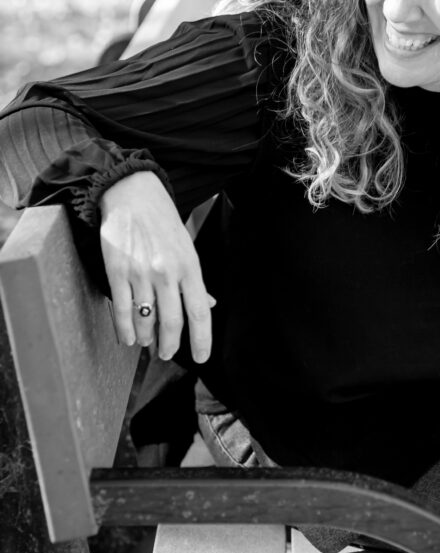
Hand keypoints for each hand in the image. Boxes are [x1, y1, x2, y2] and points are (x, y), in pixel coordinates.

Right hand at [99, 171, 214, 362]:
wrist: (132, 195)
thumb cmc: (163, 221)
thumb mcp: (186, 247)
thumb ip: (195, 280)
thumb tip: (209, 305)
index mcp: (189, 266)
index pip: (200, 311)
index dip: (202, 339)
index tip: (202, 357)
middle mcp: (167, 272)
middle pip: (172, 322)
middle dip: (170, 344)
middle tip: (167, 353)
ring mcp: (141, 273)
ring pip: (145, 319)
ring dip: (147, 337)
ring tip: (148, 342)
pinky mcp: (117, 271)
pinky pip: (122, 310)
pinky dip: (125, 329)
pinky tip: (128, 338)